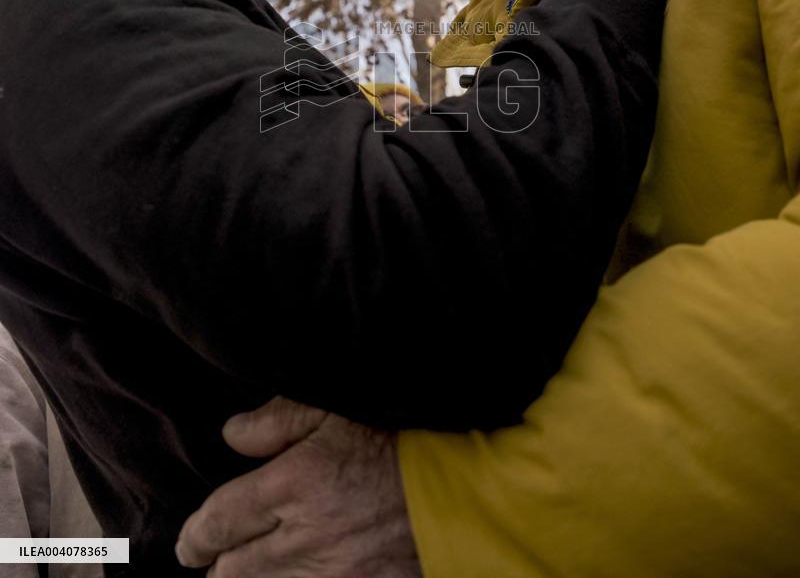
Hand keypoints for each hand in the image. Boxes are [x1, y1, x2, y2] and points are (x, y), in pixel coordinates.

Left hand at [175, 396, 421, 577]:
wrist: (458, 483)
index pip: (218, 523)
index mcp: (289, 485)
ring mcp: (331, 573)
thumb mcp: (332, 408)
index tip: (188, 545)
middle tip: (215, 560)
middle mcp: (301, 538)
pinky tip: (290, 577)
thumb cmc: (395, 435)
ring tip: (245, 572)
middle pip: (232, 572)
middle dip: (218, 567)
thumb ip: (276, 419)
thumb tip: (232, 434)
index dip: (194, 539)